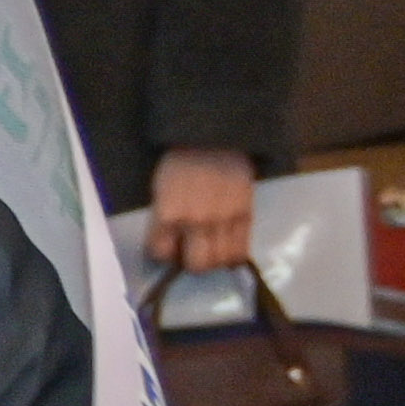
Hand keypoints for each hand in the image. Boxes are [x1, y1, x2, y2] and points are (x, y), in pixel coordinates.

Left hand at [146, 147, 261, 281]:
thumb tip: (170, 245)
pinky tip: (227, 252)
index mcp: (168, 214)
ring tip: (210, 252)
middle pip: (196, 265)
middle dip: (191, 264)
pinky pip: (241, 250)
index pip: (161, 253)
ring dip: (214, 262)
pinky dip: (233, 256)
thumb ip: (163, 219)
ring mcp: (223, 220)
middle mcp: (196, 222)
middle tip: (191, 255)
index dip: (163, 254)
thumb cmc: (180, 163)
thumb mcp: (159, 190)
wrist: (214, 140)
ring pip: (221, 261)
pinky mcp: (245, 215)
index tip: (167, 248)